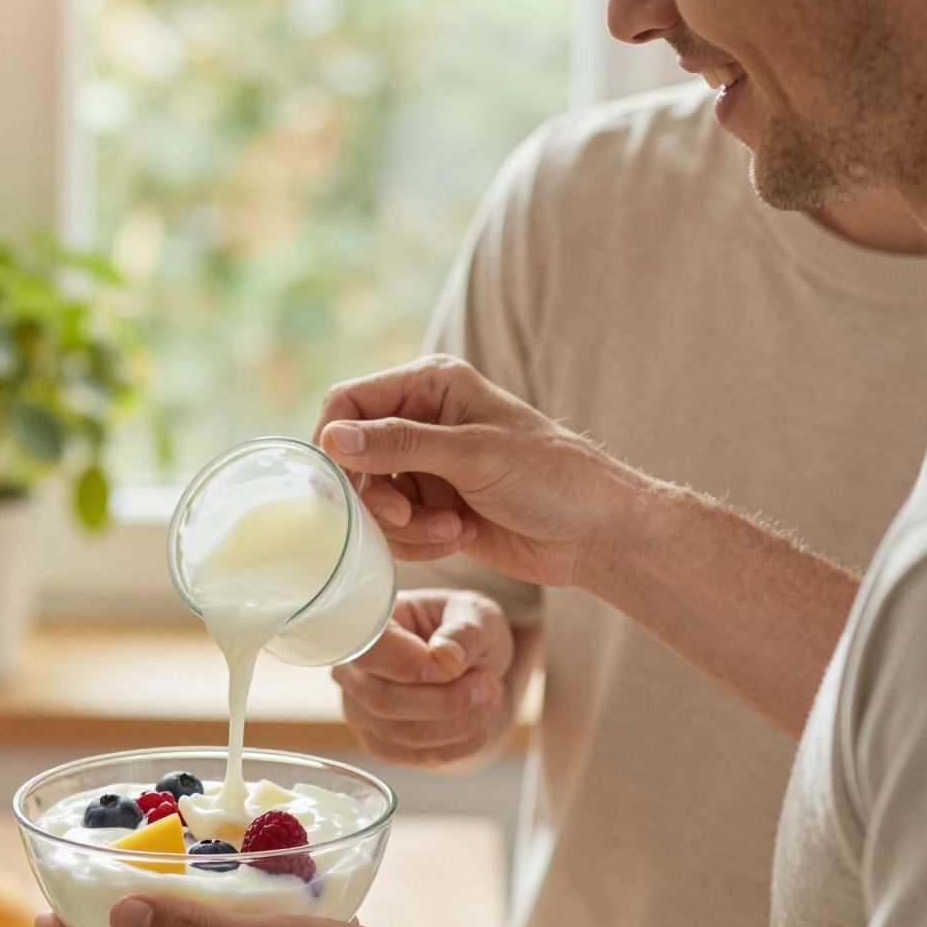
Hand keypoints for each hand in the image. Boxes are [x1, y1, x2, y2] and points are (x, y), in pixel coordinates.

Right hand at [314, 353, 642, 588]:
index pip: (348, 401)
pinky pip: (393, 529)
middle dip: (376, 495)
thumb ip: (401, 445)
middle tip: (406, 514)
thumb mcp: (473, 455)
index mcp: (431, 385)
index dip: (336, 440)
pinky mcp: (431, 509)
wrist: (593, 534)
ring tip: (451, 529)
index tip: (343, 482)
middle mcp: (421, 422)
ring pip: (370, 500)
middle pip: (352, 458)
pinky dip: (418, 541)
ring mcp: (425, 468)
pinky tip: (458, 537)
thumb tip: (333, 438)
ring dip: (404, 525)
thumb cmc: (549, 478)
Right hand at [335, 591, 515, 767]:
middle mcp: (351, 671)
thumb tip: (444, 657)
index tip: (457, 667)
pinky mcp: (380, 744)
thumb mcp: (478, 616)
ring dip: (461, 723)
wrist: (469, 666)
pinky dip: (459, 744)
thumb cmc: (465, 632)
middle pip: (385, 701)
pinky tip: (479, 721)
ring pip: (405, 735)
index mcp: (369, 625)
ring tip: (490, 698)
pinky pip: (417, 756)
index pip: (371, 653)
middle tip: (488, 684)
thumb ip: (465, 632)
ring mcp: (360, 711)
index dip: (413, 666)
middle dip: (448, 701)